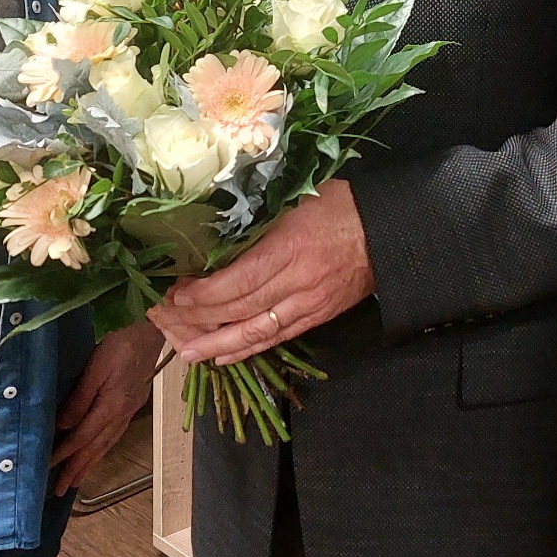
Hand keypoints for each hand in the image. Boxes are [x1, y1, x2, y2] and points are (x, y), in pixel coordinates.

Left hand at [50, 320, 166, 494]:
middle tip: (61, 489)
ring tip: (76, 480)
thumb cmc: (122, 342)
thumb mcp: (97, 365)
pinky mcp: (132, 403)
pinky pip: (114, 434)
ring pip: (106, 443)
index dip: (64, 453)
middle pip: (95, 447)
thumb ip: (80, 396)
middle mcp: (122, 413)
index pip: (82, 436)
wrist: (152, 330)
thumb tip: (63, 425)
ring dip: (89, 463)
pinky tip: (97, 453)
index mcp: (112, 405)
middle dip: (77, 468)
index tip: (47, 467)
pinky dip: (102, 448)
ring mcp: (129, 410)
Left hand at [149, 180, 372, 365]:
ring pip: (257, 330)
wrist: (388, 231)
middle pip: (241, 308)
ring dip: (218, 344)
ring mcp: (309, 302)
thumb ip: (258, 220)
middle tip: (168, 320)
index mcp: (289, 246)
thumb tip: (213, 234)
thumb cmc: (340, 205)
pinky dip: (249, 349)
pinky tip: (224, 356)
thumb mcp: (294, 200)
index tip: (176, 294)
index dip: (204, 294)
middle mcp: (298, 280)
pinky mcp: (319, 316)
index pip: (238, 280)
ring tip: (187, 353)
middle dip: (201, 318)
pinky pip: (278, 337)